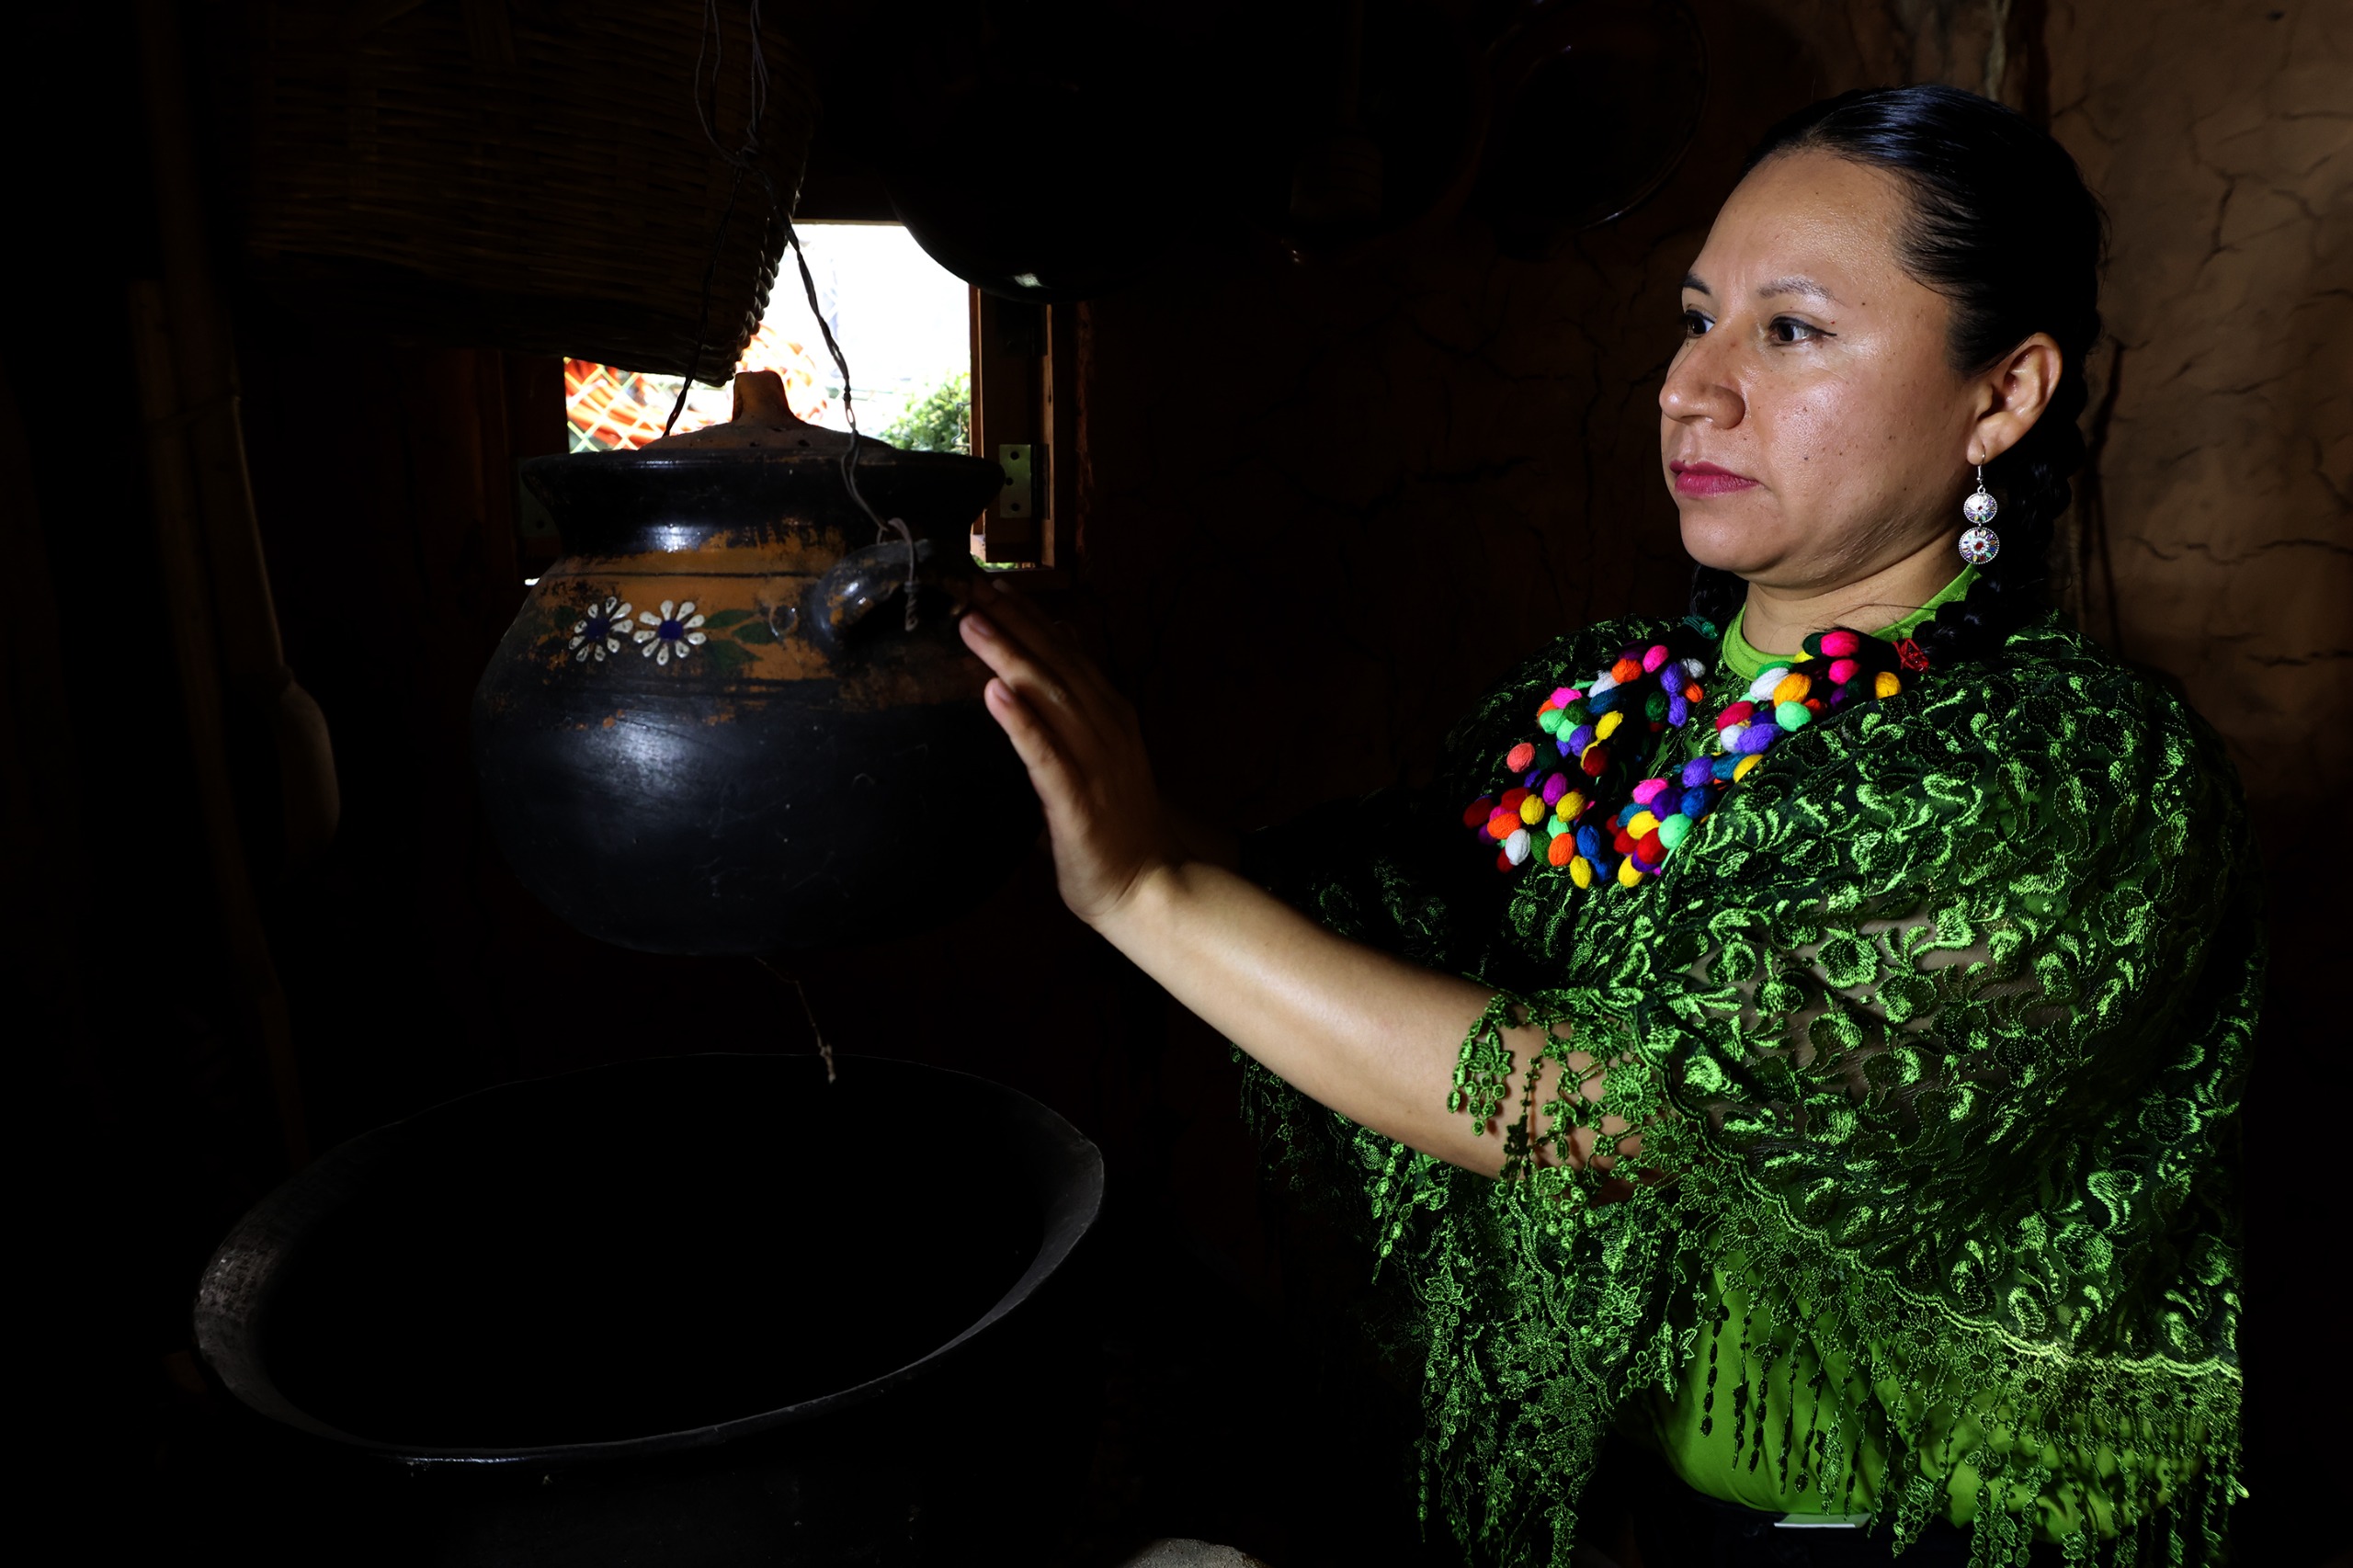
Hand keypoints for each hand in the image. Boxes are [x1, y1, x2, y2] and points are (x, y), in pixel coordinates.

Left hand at [959, 578, 1180, 926]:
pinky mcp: (1076, 801)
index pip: (1067, 654)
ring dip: (1010, 656)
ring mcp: (1094, 762)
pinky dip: (1020, 720)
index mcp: (1110, 716)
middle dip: (1013, 623)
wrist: (1151, 887)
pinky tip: (994, 692)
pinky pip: (1044, 754)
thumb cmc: (1118, 826)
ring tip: (973, 623)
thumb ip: (1080, 710)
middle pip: (1055, 664)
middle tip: (970, 587)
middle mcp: (1106, 729)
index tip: (993, 586)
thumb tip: (1057, 660)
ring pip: (1048, 697)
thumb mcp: (1103, 755)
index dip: (1030, 618)